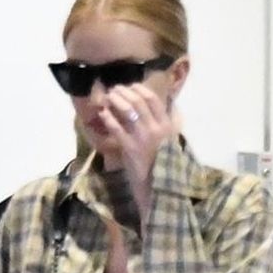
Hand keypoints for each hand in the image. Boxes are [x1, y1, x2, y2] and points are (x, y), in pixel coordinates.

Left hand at [98, 83, 179, 220]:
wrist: (156, 186)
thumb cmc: (162, 163)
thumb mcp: (169, 140)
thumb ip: (167, 122)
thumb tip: (167, 104)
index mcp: (166, 125)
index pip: (153, 99)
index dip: (140, 89)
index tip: (131, 86)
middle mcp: (156, 128)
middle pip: (138, 102)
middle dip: (125, 92)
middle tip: (115, 89)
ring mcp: (142, 137)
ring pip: (127, 111)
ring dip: (116, 100)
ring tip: (108, 97)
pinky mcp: (129, 148)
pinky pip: (116, 128)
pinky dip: (109, 118)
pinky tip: (103, 113)